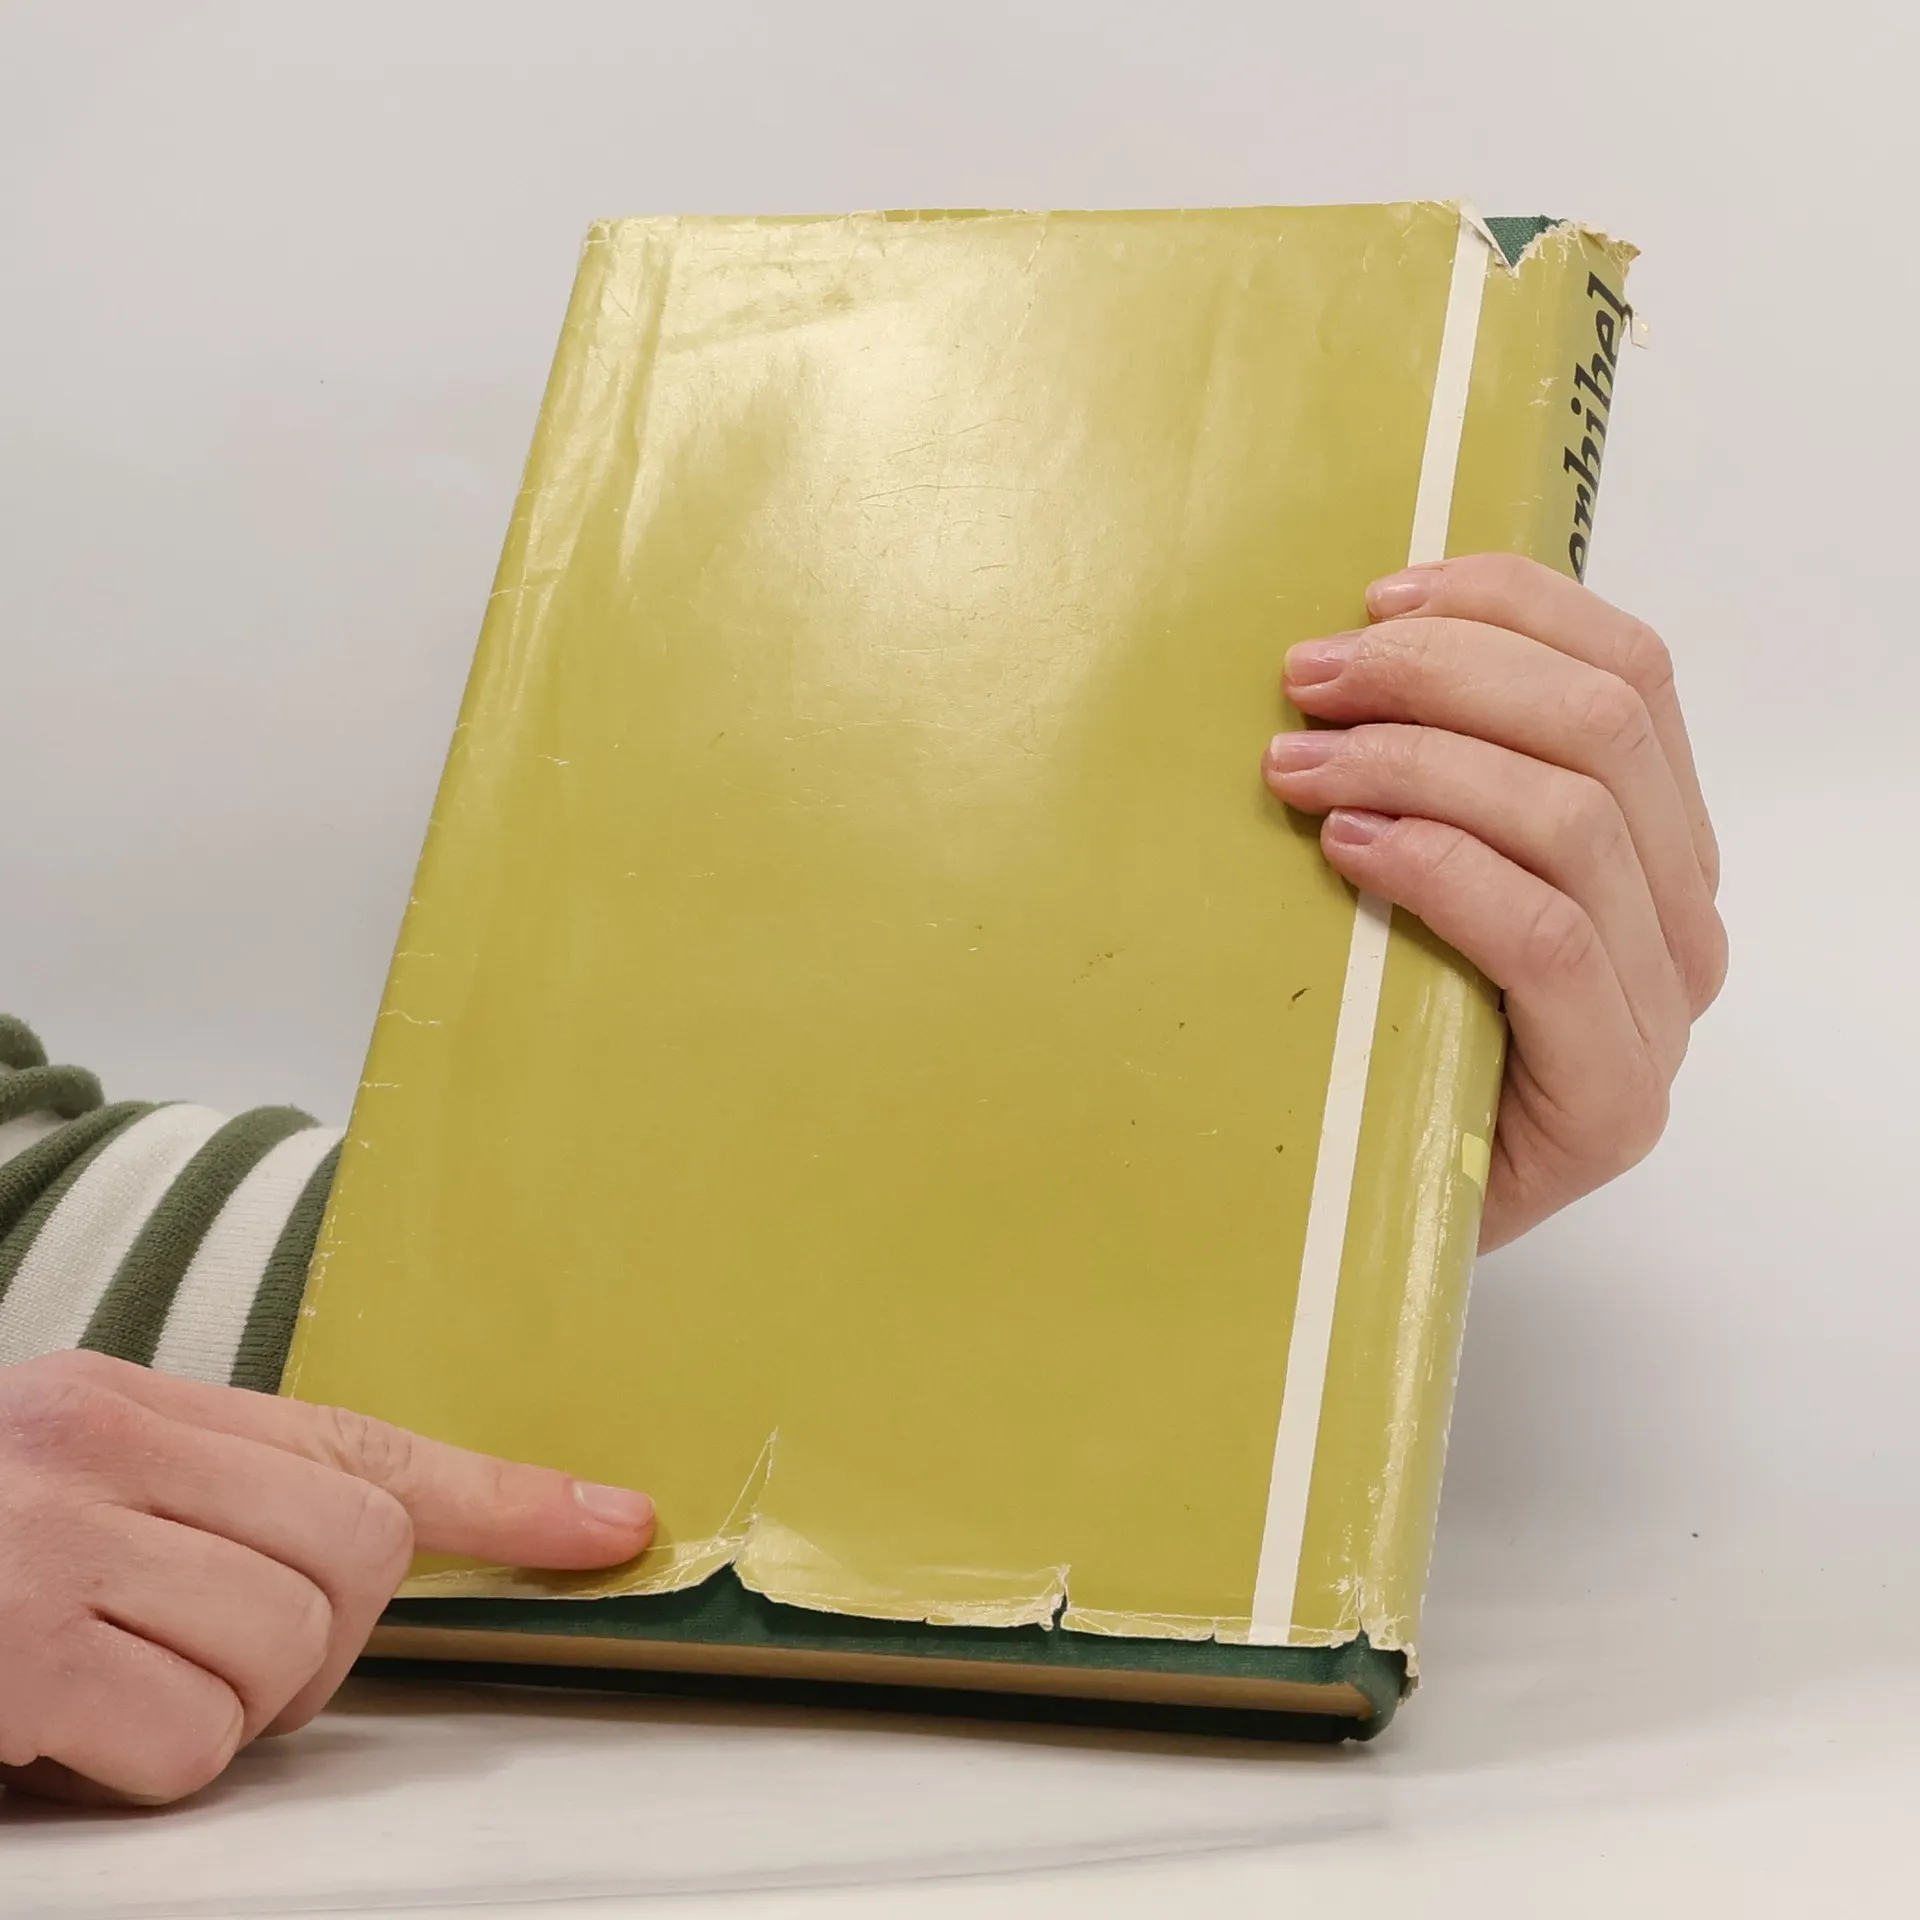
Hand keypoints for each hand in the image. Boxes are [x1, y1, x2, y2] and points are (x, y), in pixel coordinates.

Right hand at [0, 1350, 653, 1806]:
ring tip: (119, 1692)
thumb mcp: (80, 1491)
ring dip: (226, 1711)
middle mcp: (104, 1446)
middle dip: (321, 1643)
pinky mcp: (14, 1651)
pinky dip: (148, 1767)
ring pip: (288, 1650)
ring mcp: (53, 1542)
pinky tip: (62, 1737)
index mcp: (138, 1403)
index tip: (614, 1525)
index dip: (508, 1495)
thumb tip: (378, 1555)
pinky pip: (188, 1739)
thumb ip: (214, 1502)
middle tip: (209, 1662)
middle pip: (360, 1554)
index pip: (370, 1440)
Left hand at [1261, 553, 1725, 1249]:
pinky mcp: (1611, 1099)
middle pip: (1599, 726)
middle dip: (1440, 674)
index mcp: (1657, 843)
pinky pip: (1544, 935)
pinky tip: (1346, 848)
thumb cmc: (1387, 1030)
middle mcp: (1680, 918)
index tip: (1376, 598)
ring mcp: (1658, 1011)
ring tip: (1296, 763)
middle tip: (1308, 679)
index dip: (1507, 609)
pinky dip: (1441, 867)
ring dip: (1417, 760)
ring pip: (1572, 817)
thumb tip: (1356, 642)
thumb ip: (1442, 776)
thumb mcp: (1419, 874)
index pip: (1630, 673)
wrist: (1378, 1216)